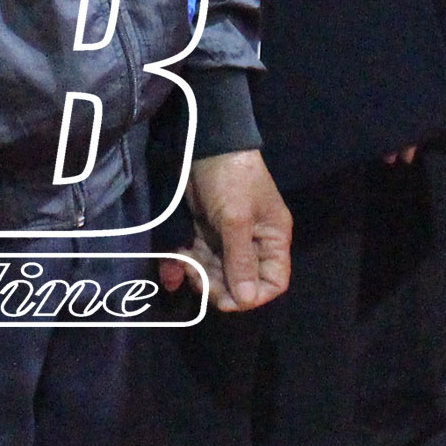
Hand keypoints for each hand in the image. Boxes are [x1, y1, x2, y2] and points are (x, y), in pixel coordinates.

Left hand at [187, 149, 292, 312]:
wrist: (206, 145)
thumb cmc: (231, 179)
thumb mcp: (236, 219)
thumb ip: (240, 260)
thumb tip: (246, 300)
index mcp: (272, 239)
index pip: (273, 281)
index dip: (253, 295)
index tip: (227, 298)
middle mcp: (253, 243)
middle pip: (241, 283)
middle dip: (218, 286)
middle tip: (198, 278)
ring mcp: (228, 239)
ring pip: (216, 273)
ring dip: (198, 275)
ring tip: (185, 264)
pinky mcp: (206, 233)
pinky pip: (198, 259)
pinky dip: (184, 265)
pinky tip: (172, 268)